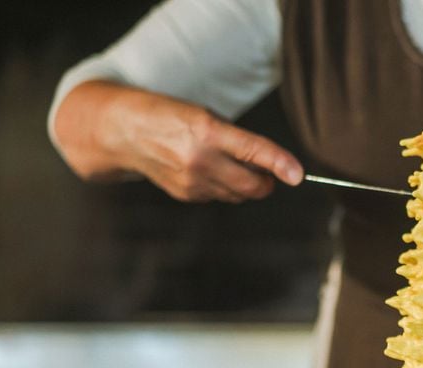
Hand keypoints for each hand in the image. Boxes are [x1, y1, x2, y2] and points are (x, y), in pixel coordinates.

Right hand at [56, 81, 302, 203]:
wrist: (124, 131)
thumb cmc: (169, 116)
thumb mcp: (204, 115)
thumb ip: (237, 139)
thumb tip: (267, 165)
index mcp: (207, 131)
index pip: (254, 151)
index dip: (280, 164)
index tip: (298, 175)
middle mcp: (200, 160)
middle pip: (252, 185)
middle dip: (267, 182)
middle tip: (268, 172)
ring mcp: (192, 181)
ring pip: (239, 195)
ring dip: (246, 185)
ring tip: (230, 164)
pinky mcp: (185, 195)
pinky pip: (220, 197)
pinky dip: (225, 188)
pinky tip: (208, 171)